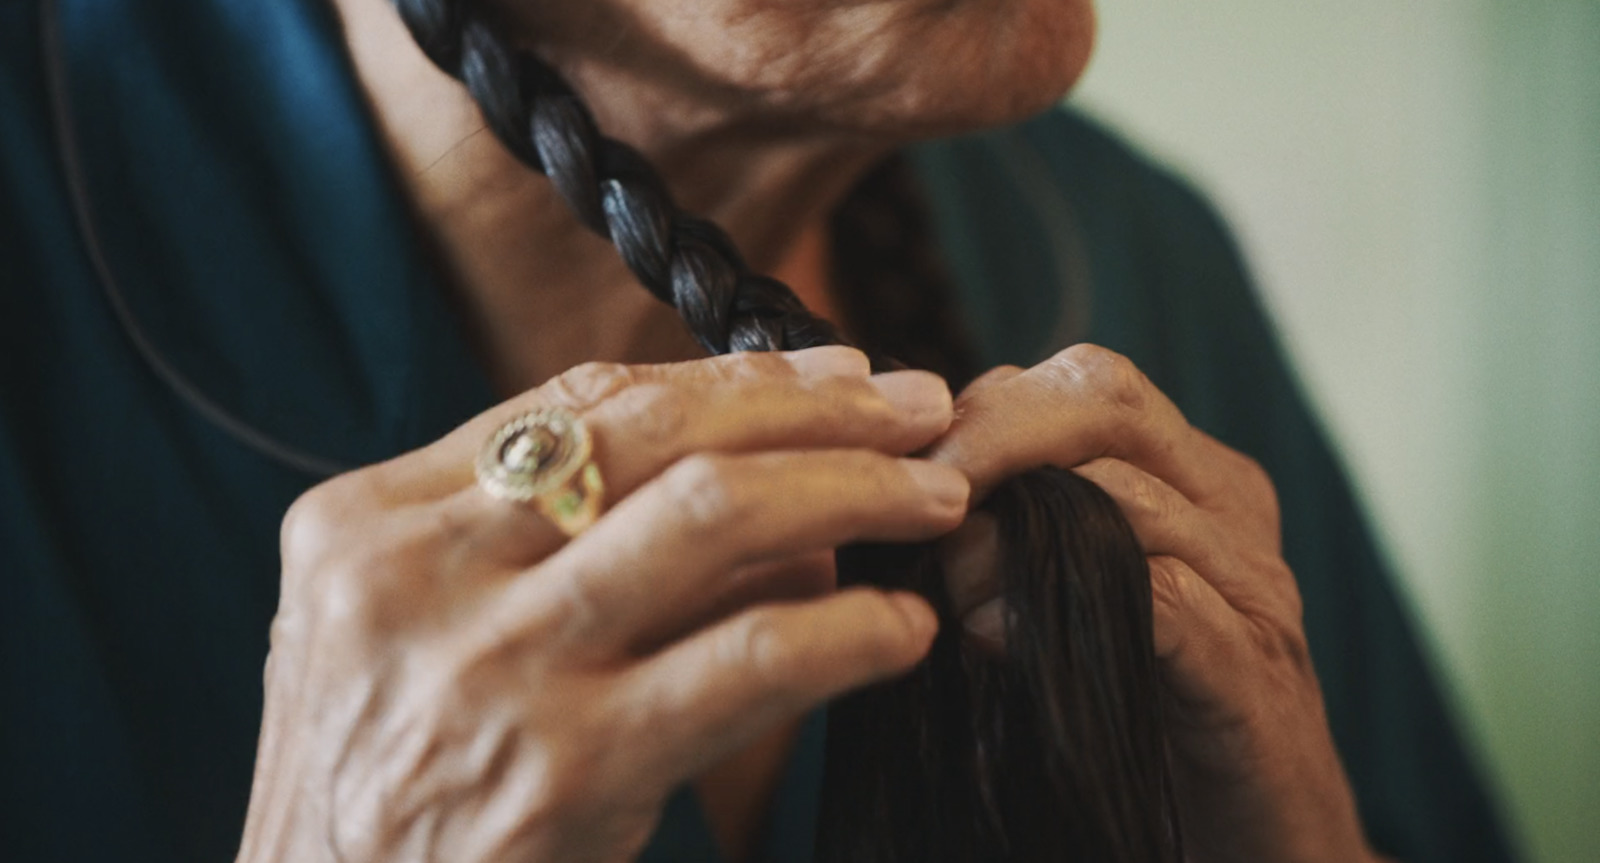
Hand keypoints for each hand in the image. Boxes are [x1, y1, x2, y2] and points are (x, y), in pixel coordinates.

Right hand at [235, 347, 967, 862]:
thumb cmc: (380, 805)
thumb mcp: (414, 647)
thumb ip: (550, 557)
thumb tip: (768, 502)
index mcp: (365, 525)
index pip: (578, 406)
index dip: (729, 377)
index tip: (831, 371)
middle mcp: (417, 575)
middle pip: (656, 433)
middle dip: (810, 407)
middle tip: (916, 405)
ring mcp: (490, 668)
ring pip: (714, 515)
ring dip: (852, 490)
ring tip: (937, 496)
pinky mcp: (564, 772)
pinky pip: (748, 660)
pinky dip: (844, 631)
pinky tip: (902, 630)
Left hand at [928, 344, 1379, 862]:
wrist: (1261, 846)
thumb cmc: (1143, 721)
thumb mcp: (1073, 606)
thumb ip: (1014, 545)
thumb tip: (896, 512)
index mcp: (1189, 478)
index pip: (1077, 385)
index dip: (977, 409)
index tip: (893, 464)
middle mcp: (1229, 510)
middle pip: (1106, 397)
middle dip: (988, 433)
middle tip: (911, 495)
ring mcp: (1253, 590)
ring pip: (1127, 493)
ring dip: (1010, 529)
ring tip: (943, 579)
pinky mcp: (1253, 678)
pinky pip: (1164, 601)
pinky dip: (1060, 609)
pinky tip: (989, 637)